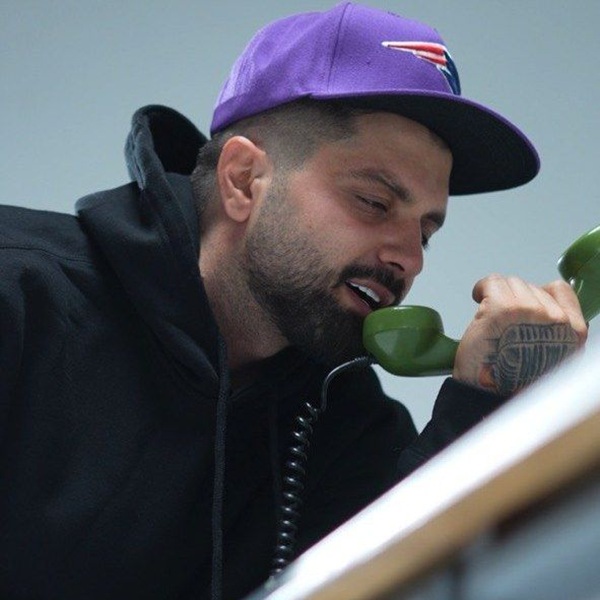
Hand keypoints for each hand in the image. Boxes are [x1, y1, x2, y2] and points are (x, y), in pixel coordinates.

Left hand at [453, 274, 587, 394]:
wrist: (486, 396)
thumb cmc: (511, 381)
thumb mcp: (550, 356)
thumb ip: (553, 329)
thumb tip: (540, 303)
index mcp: (573, 333)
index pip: (560, 290)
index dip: (537, 293)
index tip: (521, 304)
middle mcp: (556, 320)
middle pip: (531, 286)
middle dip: (513, 299)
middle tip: (501, 322)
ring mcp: (529, 312)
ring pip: (510, 282)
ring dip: (496, 296)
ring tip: (490, 319)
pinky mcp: (503, 310)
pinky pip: (492, 282)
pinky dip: (481, 288)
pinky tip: (477, 298)